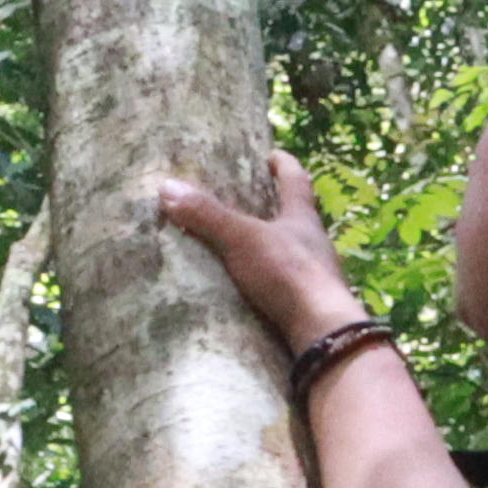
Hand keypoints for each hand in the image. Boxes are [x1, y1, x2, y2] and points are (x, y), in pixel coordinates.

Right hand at [152, 151, 359, 353]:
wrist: (321, 332)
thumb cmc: (287, 273)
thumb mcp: (242, 239)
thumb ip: (207, 215)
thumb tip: (167, 186)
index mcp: (303, 218)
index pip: (296, 180)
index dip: (284, 164)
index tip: (271, 154)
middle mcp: (314, 243)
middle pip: (295, 216)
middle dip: (273, 207)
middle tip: (246, 201)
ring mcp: (314, 276)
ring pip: (290, 252)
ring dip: (269, 248)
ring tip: (239, 247)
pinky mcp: (307, 306)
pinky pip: (283, 285)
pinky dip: (267, 282)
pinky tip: (248, 289)